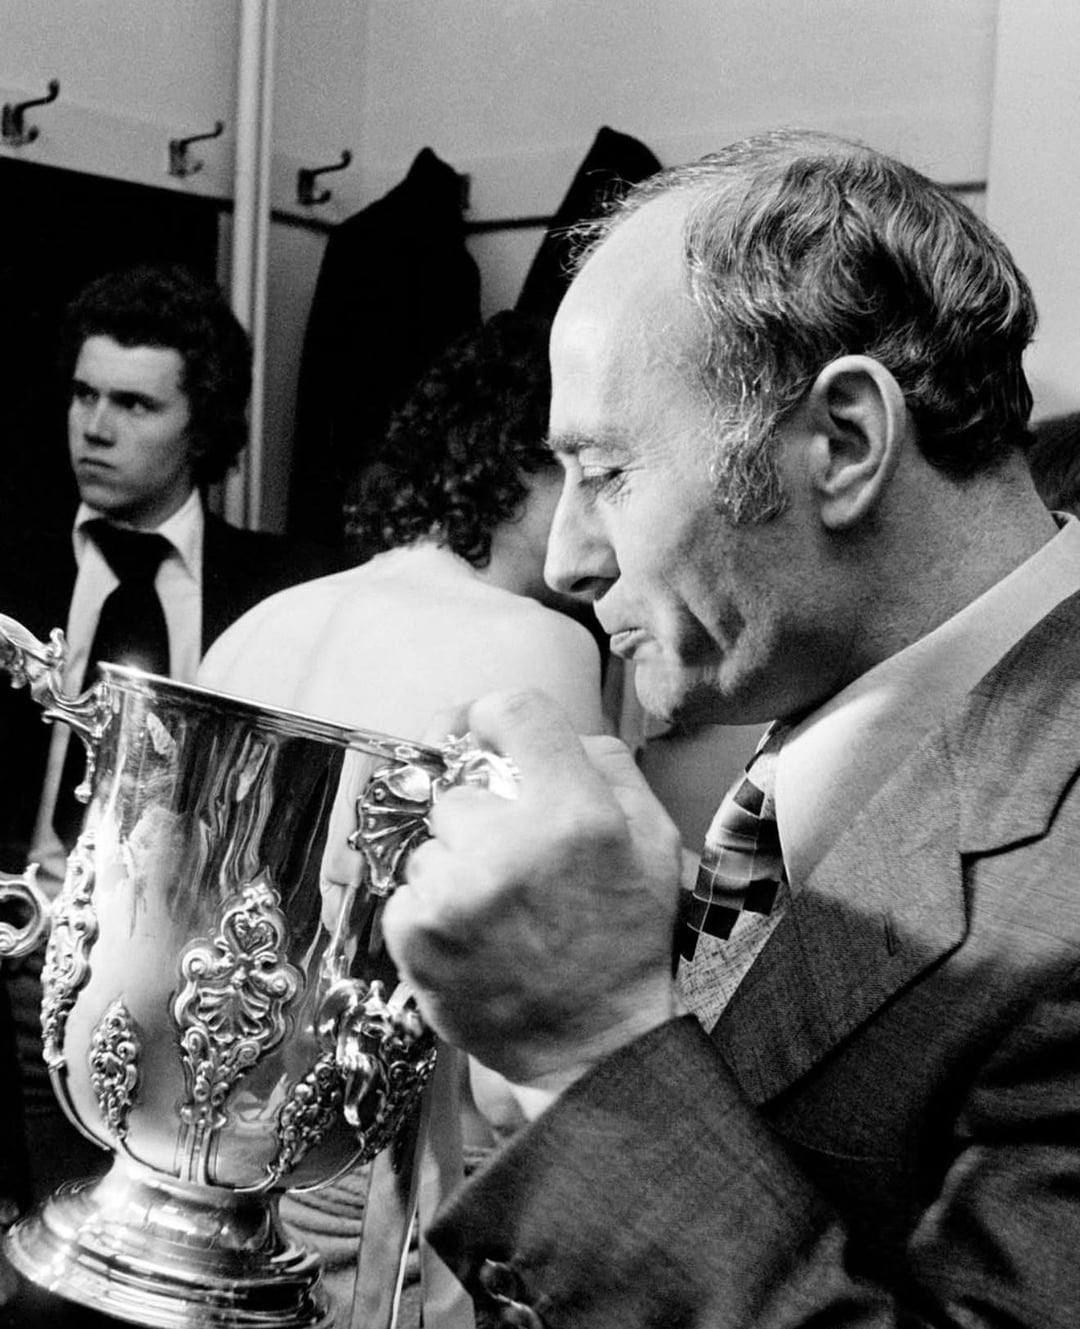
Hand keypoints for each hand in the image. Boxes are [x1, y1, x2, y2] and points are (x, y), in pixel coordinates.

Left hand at [381, 690, 684, 1092]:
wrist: (594, 1050)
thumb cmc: (626, 940)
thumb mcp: (654, 841)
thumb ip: (606, 765)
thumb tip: (540, 731)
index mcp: (577, 814)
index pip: (513, 710)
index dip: (499, 719)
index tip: (494, 739)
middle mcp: (510, 845)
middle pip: (462, 783)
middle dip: (485, 813)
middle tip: (516, 860)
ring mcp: (456, 890)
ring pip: (431, 838)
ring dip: (456, 863)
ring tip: (498, 909)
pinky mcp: (415, 933)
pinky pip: (407, 885)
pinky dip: (433, 905)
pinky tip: (472, 936)